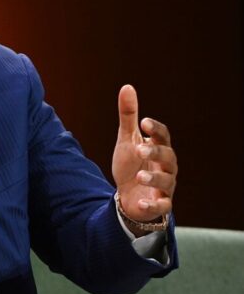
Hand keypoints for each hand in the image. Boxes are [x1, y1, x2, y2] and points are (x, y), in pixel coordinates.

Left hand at [112, 85, 176, 234]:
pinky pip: (162, 206)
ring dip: (154, 178)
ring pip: (167, 182)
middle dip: (156, 152)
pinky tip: (142, 202)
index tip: (144, 122)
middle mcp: (166, 167)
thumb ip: (128, 116)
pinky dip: (153, 205)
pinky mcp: (160, 205)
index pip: (163, 136)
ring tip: (140, 175)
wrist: (127, 195)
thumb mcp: (126, 139)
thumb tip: (127, 87)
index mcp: (159, 148)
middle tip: (140, 148)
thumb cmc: (131, 163)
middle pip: (168, 157)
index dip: (156, 129)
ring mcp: (165, 186)